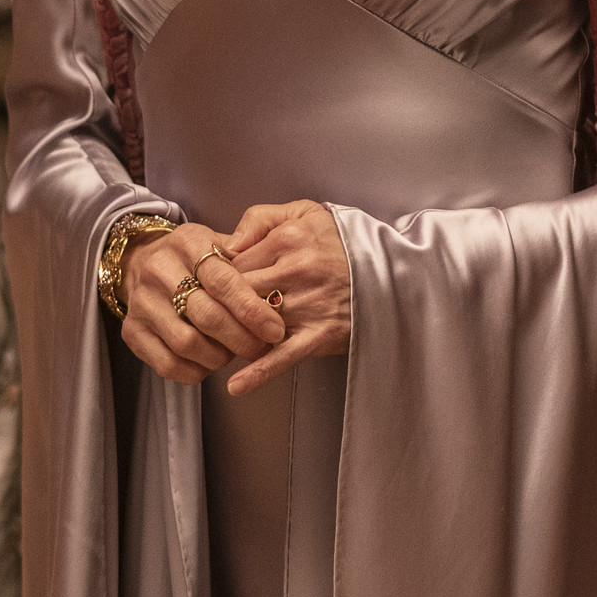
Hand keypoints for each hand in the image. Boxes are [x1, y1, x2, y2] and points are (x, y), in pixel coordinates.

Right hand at [118, 220, 287, 386]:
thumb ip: (249, 259)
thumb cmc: (197, 258)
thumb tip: (275, 291)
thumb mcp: (221, 243)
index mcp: (187, 242)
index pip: (222, 280)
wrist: (144, 262)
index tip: (275, 330)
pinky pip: (168, 365)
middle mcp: (158, 270)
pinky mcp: (131, 332)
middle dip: (241, 339)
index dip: (251, 310)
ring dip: (219, 356)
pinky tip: (209, 362)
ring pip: (188, 344)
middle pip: (207, 316)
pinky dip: (196, 371)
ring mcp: (141, 303)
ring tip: (234, 351)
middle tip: (261, 348)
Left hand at [220, 200, 349, 396]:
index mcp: (289, 239)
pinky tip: (237, 384)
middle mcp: (297, 271)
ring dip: (234, 336)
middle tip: (207, 316)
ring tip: (216, 342)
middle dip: (221, 308)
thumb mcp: (302, 212)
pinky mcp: (321, 334)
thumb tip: (227, 244)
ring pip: (255, 324)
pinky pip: (284, 356)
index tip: (210, 286)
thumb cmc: (339, 242)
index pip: (234, 262)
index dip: (218, 277)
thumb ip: (259, 218)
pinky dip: (259, 372)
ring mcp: (309, 305)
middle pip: (239, 294)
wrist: (389, 270)